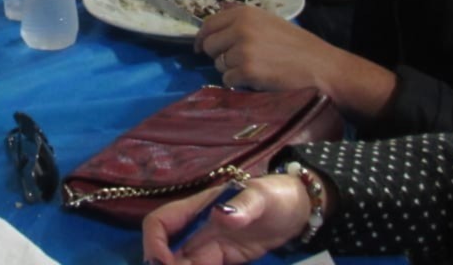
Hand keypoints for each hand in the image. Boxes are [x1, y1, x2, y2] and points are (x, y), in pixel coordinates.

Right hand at [142, 177, 311, 264]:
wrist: (298, 211)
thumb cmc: (276, 195)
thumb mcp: (262, 197)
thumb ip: (243, 206)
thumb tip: (222, 215)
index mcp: (197, 207)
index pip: (160, 222)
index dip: (154, 243)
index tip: (165, 263)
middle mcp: (197, 228)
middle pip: (166, 250)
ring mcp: (209, 245)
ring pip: (183, 263)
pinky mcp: (222, 260)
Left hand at [197, 5, 340, 91]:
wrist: (321, 67)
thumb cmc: (298, 46)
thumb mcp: (269, 23)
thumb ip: (243, 23)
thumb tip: (216, 31)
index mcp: (245, 13)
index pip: (209, 23)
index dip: (203, 37)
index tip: (201, 47)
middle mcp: (240, 28)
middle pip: (209, 44)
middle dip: (218, 55)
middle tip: (237, 62)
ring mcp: (242, 49)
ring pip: (218, 64)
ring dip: (231, 70)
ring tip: (254, 70)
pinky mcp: (246, 70)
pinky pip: (227, 79)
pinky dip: (238, 83)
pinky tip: (256, 80)